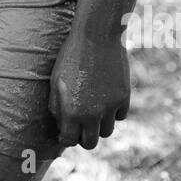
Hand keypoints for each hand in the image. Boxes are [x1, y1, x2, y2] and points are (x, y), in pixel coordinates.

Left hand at [49, 34, 129, 149]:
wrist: (97, 37)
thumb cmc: (71, 57)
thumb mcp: (56, 81)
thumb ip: (56, 106)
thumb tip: (60, 125)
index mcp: (72, 111)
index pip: (69, 140)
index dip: (66, 137)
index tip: (65, 131)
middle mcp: (92, 114)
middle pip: (90, 143)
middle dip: (83, 137)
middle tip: (80, 126)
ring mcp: (110, 107)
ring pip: (106, 132)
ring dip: (99, 126)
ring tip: (93, 111)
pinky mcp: (124, 98)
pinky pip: (120, 116)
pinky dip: (114, 113)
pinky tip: (106, 100)